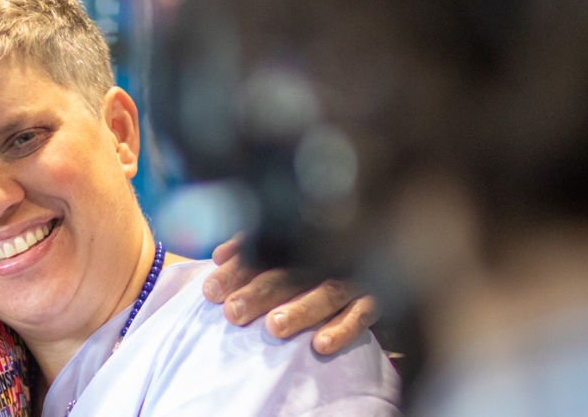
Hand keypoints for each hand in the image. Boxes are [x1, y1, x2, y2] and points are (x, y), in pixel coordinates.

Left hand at [199, 234, 378, 354]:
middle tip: (234, 312)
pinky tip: (320, 345)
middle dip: (259, 292)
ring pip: (325, 292)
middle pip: (289, 273)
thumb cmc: (312, 266)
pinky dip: (342, 329)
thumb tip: (219, 255)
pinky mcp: (375, 299)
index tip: (210, 292)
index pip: (263, 252)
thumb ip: (250, 252)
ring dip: (300, 310)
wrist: (377, 258)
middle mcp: (325, 256)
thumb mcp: (281, 254)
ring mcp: (352, 277)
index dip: (235, 271)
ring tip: (274, 326)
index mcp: (299, 242)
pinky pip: (361, 315)